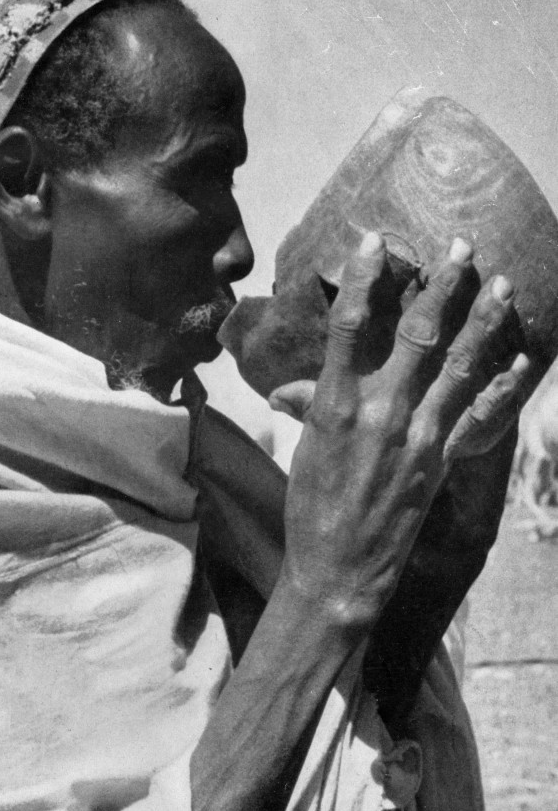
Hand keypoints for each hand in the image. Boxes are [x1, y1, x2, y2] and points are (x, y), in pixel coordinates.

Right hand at [274, 232, 529, 625]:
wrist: (339, 570)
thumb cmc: (310, 511)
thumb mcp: (301, 453)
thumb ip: (306, 410)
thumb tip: (287, 391)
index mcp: (335, 407)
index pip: (349, 327)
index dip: (363, 279)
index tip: (375, 240)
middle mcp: (380, 413)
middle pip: (417, 336)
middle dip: (442, 287)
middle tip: (462, 246)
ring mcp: (417, 437)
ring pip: (458, 367)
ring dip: (484, 323)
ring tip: (504, 285)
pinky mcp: (441, 461)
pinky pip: (480, 416)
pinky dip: (503, 386)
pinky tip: (523, 359)